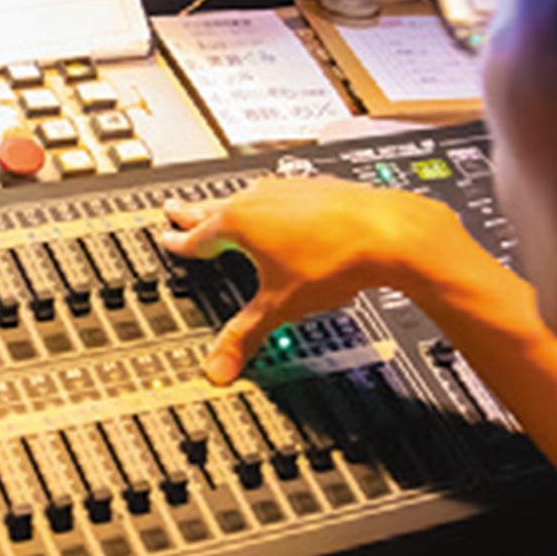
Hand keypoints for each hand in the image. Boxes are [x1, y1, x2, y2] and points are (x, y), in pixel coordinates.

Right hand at [160, 176, 466, 383]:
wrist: (390, 232)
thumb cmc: (335, 259)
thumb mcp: (280, 306)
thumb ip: (245, 336)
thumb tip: (218, 367)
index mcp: (240, 223)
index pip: (198, 236)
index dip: (180, 242)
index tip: (167, 237)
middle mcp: (261, 199)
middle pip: (216, 207)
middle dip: (194, 212)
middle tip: (175, 209)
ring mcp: (291, 189)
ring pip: (249, 195)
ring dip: (231, 203)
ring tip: (225, 207)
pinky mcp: (319, 188)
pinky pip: (282, 191)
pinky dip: (270, 201)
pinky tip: (282, 207)